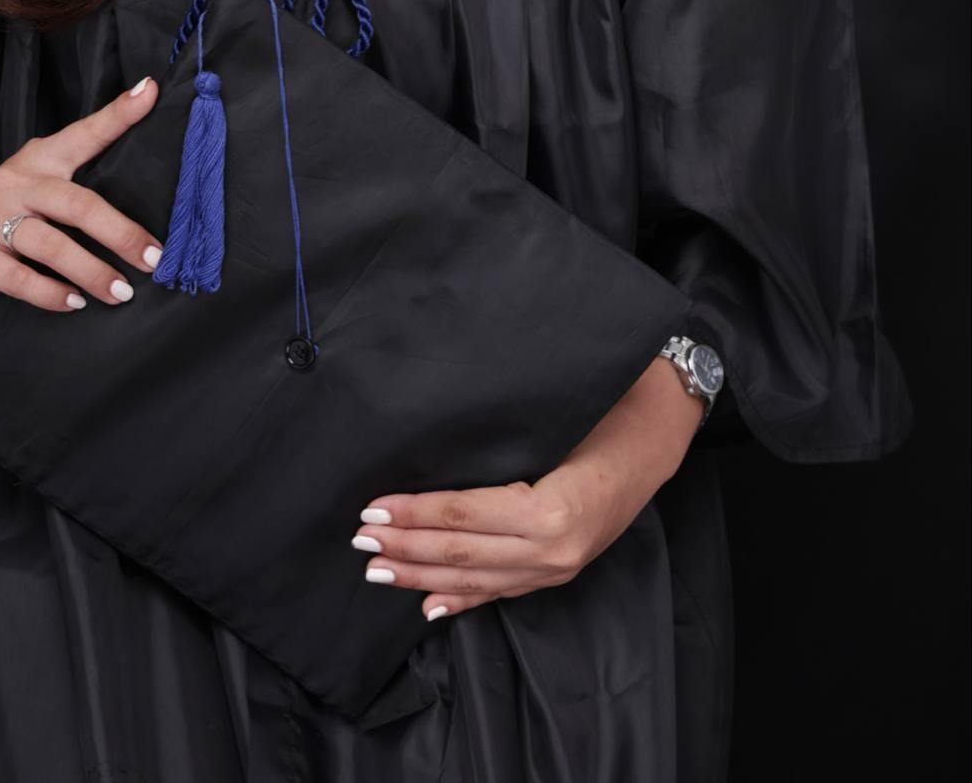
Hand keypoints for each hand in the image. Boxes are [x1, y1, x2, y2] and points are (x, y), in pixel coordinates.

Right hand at [0, 75, 167, 311]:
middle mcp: (18, 181)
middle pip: (77, 204)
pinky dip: (52, 294)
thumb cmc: (12, 209)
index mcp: (40, 157)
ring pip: (51, 245)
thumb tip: (149, 188)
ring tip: (122, 292)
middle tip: (154, 258)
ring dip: (92, 272)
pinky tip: (76, 302)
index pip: (84, 133)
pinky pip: (21, 279)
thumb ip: (83, 177)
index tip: (150, 92)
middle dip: (121, 233)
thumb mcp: (42, 180)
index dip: (117, 114)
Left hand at [351, 354, 702, 619]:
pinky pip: (503, 591)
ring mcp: (558, 568)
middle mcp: (553, 550)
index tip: (373, 506)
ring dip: (422, 574)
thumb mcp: (551, 421)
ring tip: (379, 568)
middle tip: (360, 538)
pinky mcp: (560, 573)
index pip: (463, 516)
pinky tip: (430, 606)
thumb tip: (433, 446)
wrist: (658, 435)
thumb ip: (498, 445)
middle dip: (405, 547)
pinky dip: (463, 599)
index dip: (415, 514)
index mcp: (550, 511)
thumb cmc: (606, 412)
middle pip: (461, 553)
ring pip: (476, 578)